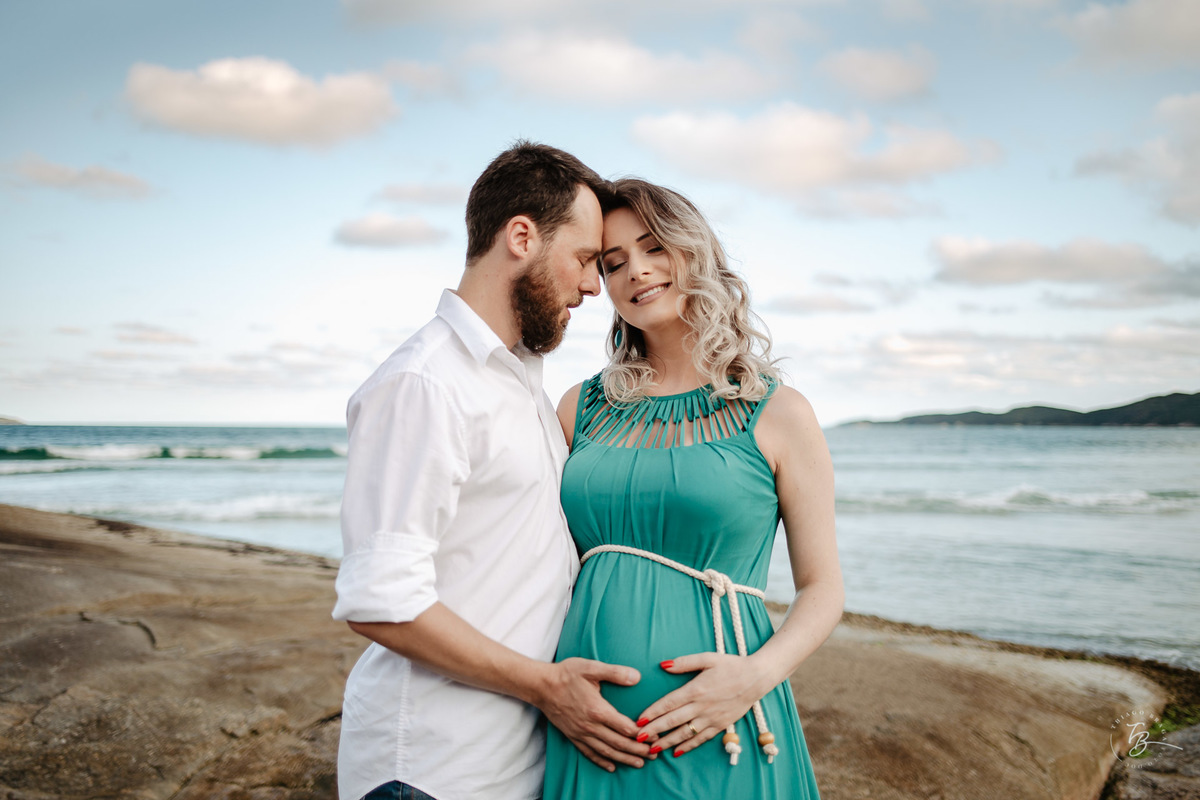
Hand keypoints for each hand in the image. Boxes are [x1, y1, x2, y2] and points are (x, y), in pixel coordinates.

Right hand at [534, 657, 650, 771]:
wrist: (541, 686)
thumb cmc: (566, 674)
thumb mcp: (591, 667)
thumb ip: (615, 672)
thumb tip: (637, 676)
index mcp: (598, 710)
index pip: (626, 727)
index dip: (643, 734)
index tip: (655, 736)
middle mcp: (590, 726)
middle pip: (619, 743)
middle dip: (638, 750)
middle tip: (654, 754)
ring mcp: (581, 733)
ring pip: (607, 751)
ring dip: (624, 759)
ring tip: (640, 763)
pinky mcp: (573, 736)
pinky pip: (589, 753)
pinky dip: (602, 761)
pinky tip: (612, 766)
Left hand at [636, 653, 770, 757]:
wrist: (756, 678)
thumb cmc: (731, 665)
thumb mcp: (707, 658)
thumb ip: (684, 662)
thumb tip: (663, 665)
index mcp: (696, 689)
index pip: (669, 703)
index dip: (653, 713)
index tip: (639, 720)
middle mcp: (702, 706)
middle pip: (673, 721)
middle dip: (654, 731)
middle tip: (638, 738)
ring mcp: (711, 718)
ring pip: (685, 733)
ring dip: (667, 742)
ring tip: (652, 749)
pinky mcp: (720, 725)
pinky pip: (701, 739)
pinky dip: (688, 746)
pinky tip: (676, 752)